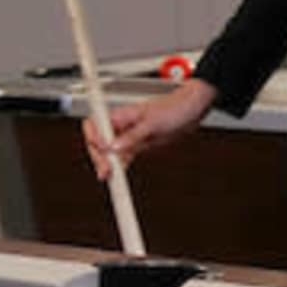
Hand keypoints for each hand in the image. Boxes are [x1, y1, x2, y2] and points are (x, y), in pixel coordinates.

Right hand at [89, 75, 217, 175]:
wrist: (192, 110)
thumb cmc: (175, 108)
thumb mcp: (152, 123)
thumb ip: (132, 136)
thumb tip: (114, 147)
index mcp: (121, 115)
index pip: (95, 125)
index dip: (94, 139)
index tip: (102, 151)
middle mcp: (122, 126)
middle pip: (99, 142)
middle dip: (99, 157)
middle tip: (106, 171)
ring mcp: (130, 136)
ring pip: (109, 153)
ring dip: (108, 165)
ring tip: (111, 178)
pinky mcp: (138, 145)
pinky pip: (123, 157)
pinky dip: (119, 167)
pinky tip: (119, 175)